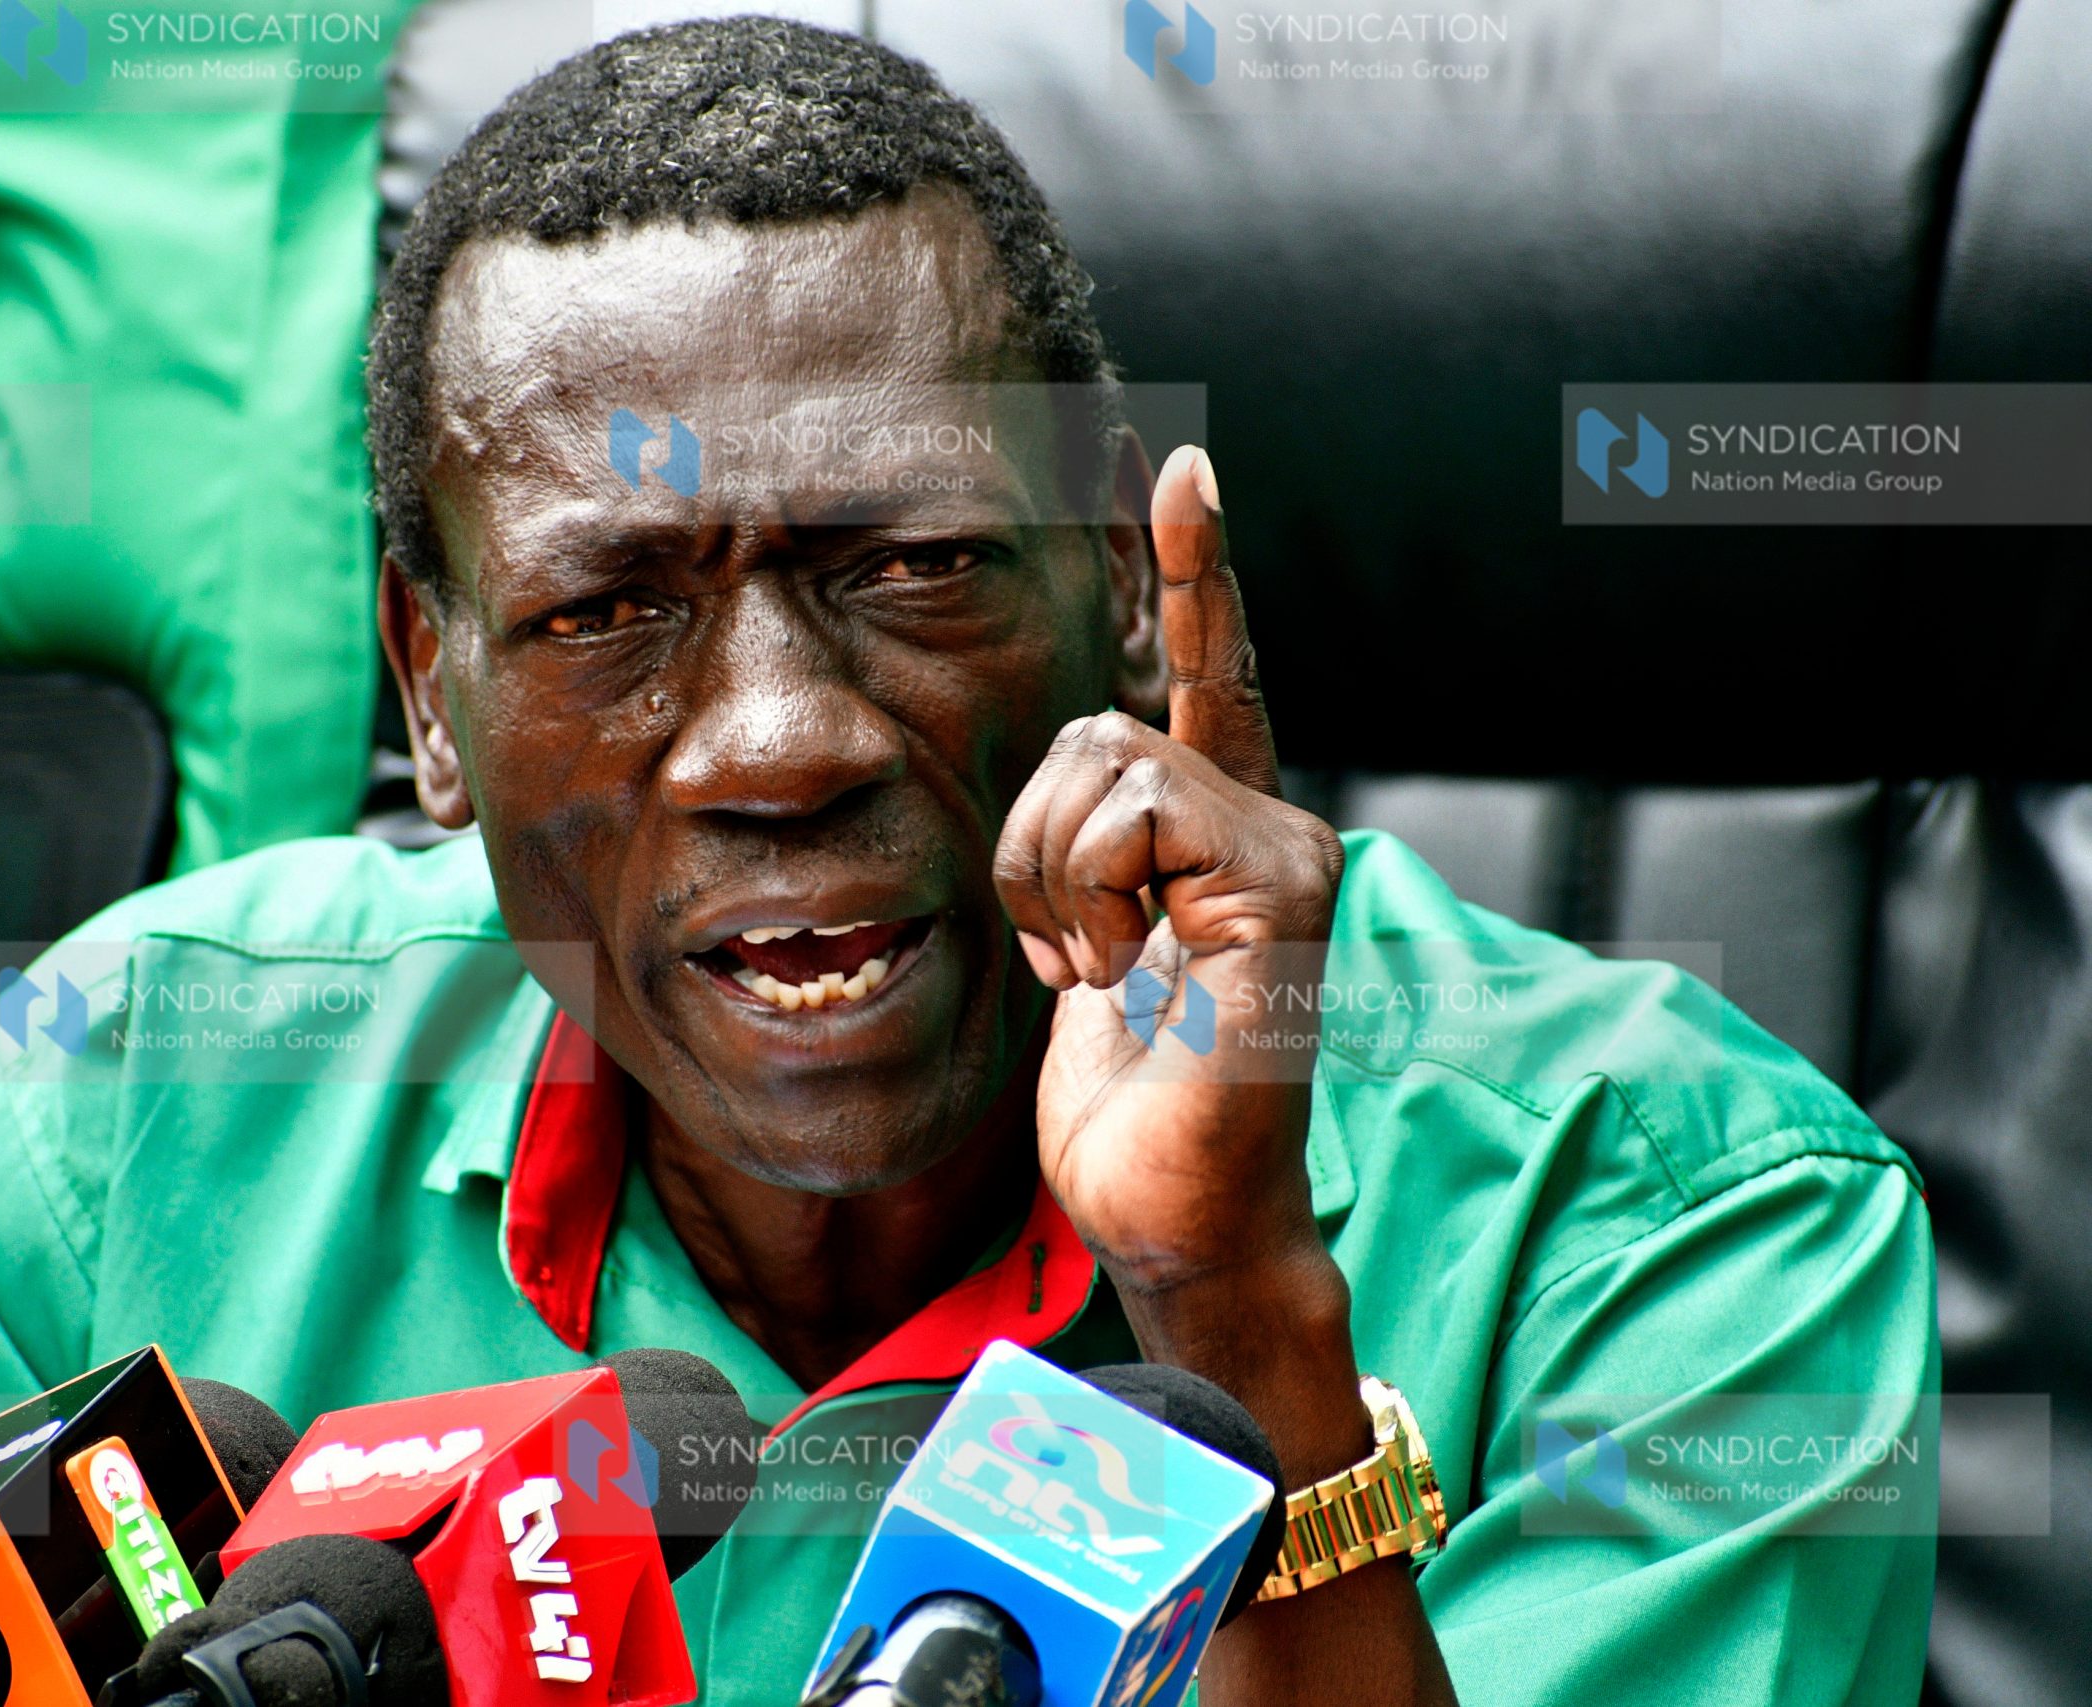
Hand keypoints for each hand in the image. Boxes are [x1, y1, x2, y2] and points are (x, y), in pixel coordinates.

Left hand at [995, 444, 1344, 1295]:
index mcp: (1213, 835)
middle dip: (1031, 846)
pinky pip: (1129, 813)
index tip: (1184, 466)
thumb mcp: (1080, 952)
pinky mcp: (1280, 881)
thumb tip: (1068, 788)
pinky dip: (1090, 899)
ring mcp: (1283, 848)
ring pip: (1102, 761)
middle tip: (1077, 958)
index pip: (1204, 676)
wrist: (1172, 1214)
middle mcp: (1265, 822)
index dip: (1195, 571)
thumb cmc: (1125, 1106)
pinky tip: (1133, 978)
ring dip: (1056, 881)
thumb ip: (1083, 855)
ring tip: (1109, 975)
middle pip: (1093, 730)